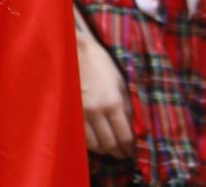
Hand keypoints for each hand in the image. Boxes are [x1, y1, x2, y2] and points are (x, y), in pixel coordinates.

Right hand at [77, 27, 135, 158]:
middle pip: (110, 144)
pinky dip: (91, 144)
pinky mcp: (69, 113)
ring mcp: (81, 113)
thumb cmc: (100, 63)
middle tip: (125, 154)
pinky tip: (97, 141)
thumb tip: (135, 127)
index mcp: (113, 102)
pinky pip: (81, 137)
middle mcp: (97, 111)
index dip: (131, 149)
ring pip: (95, 145)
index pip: (125, 136)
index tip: (135, 153)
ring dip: (105, 150)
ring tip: (112, 149)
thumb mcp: (120, 81)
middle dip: (119, 153)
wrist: (74, 51)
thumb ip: (128, 105)